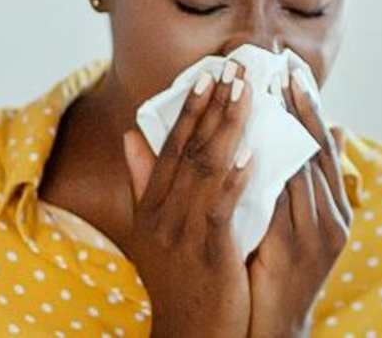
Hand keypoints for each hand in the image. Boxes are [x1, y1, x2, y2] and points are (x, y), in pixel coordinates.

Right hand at [122, 60, 255, 337]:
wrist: (190, 330)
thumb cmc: (179, 275)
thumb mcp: (152, 227)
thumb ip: (144, 180)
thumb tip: (131, 135)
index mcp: (150, 204)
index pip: (170, 146)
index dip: (189, 108)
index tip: (207, 74)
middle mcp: (161, 214)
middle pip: (189, 149)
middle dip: (213, 106)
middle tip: (236, 69)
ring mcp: (183, 233)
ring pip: (207, 170)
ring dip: (229, 128)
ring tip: (248, 95)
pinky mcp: (209, 252)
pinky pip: (221, 209)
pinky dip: (234, 180)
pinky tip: (251, 155)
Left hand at [247, 69, 354, 336]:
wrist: (271, 328)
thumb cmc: (276, 273)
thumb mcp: (292, 223)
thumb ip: (304, 181)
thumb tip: (333, 129)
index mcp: (333, 206)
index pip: (323, 145)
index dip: (309, 107)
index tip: (293, 71)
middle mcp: (335, 215)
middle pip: (320, 150)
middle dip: (302, 108)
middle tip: (285, 69)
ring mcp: (324, 232)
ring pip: (308, 169)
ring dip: (290, 131)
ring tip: (273, 95)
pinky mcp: (307, 248)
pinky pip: (292, 200)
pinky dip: (280, 170)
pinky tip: (264, 147)